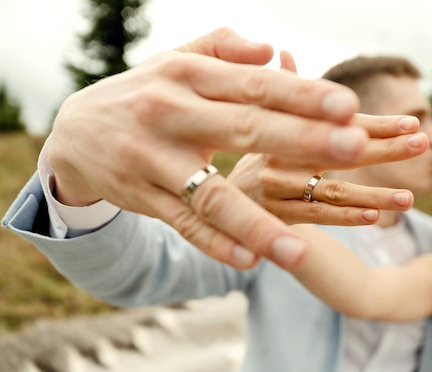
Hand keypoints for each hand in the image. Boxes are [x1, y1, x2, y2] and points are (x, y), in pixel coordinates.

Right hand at [45, 28, 421, 270]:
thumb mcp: (177, 60)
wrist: (75, 132)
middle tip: (356, 148)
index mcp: (189, 76)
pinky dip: (215, 244)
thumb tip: (273, 51)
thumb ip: (224, 48)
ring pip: (211, 195)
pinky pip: (184, 225)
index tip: (349, 106)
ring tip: (297, 250)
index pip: (255, 85)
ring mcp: (155, 162)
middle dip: (302, 139)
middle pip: (245, 129)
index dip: (303, 95)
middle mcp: (172, 114)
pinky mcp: (145, 199)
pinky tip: (249, 262)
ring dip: (255, 224)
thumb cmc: (145, 92)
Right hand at [228, 50, 427, 225]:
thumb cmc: (250, 156)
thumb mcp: (257, 120)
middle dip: (384, 148)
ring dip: (373, 193)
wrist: (212, 197)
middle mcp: (282, 155)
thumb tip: (284, 51)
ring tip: (410, 197)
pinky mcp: (273, 215)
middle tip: (422, 144)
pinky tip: (374, 217)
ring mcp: (278, 187)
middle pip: (341, 151)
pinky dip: (345, 216)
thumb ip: (281, 93)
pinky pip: (314, 216)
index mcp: (284, 128)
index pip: (339, 123)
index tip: (412, 123)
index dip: (377, 123)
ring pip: (333, 190)